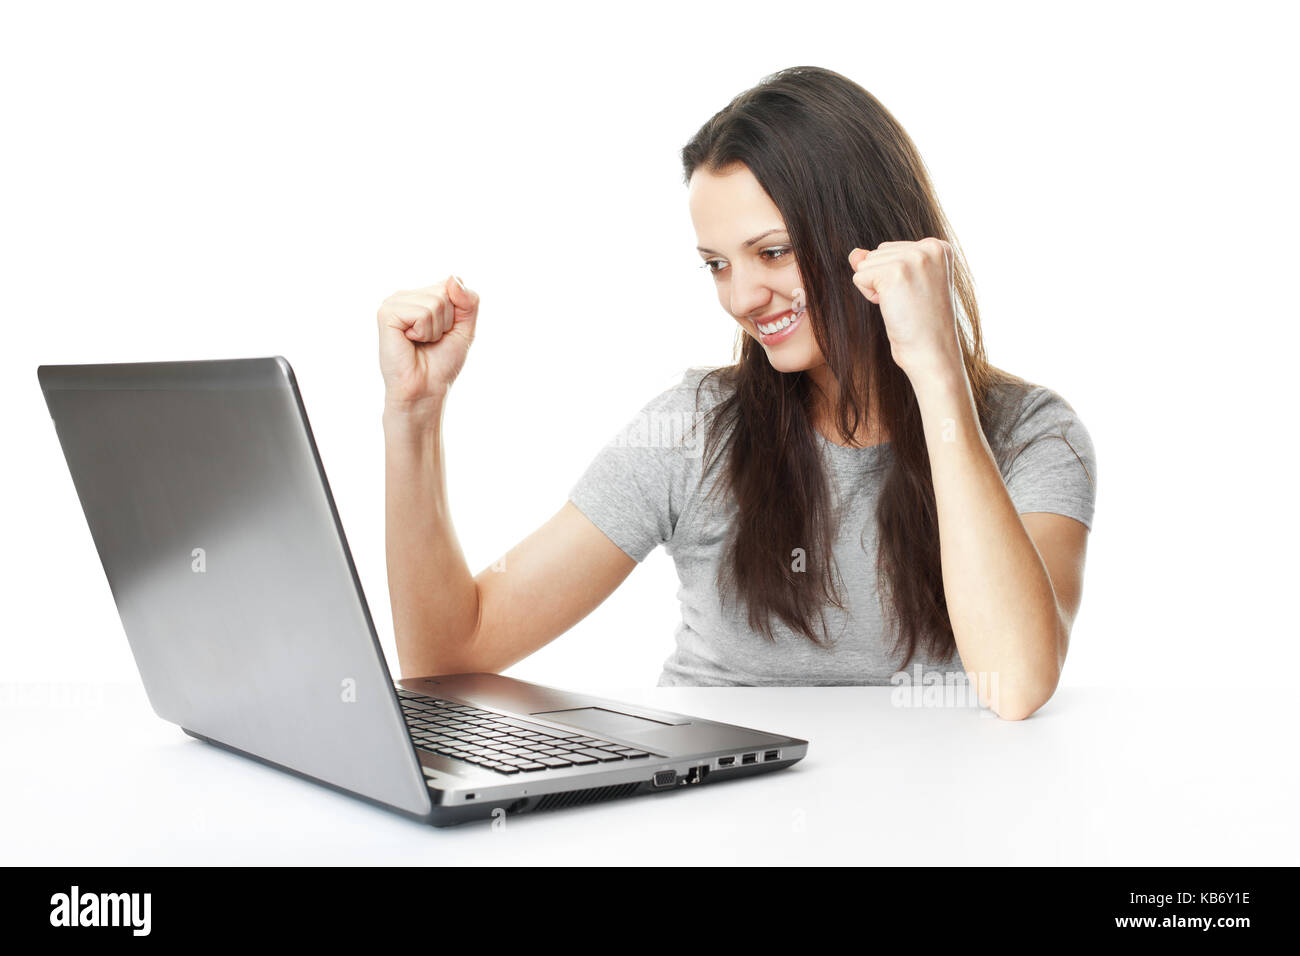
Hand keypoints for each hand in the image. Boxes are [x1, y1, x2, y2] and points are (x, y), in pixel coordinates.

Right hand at [377, 274, 479, 408]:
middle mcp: (406, 296)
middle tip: (431, 340)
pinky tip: (410, 341)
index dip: (458, 313)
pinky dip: (424, 332)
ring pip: (435, 302)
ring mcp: (394, 303)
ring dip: (435, 329)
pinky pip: (422, 313)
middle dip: (446, 321)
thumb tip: (453, 278)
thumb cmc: (442, 361)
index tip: (444, 332)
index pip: (453, 284)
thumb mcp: (465, 328)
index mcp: (422, 295)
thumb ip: (468, 300)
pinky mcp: (386, 313)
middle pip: (445, 292)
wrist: (425, 388)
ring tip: (421, 342)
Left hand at [848, 238, 962, 381]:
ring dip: (876, 289)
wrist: (932, 352)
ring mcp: (913, 258)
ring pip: (865, 264)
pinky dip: (869, 296)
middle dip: (883, 281)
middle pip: (876, 253)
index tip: (915, 294)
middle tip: (908, 302)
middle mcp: (929, 247)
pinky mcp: (895, 273)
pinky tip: (893, 308)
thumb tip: (854, 254)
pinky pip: (859, 277)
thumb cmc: (921, 323)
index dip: (894, 277)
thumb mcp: (905, 284)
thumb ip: (881, 262)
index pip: (890, 249)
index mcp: (938, 247)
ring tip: (902, 305)